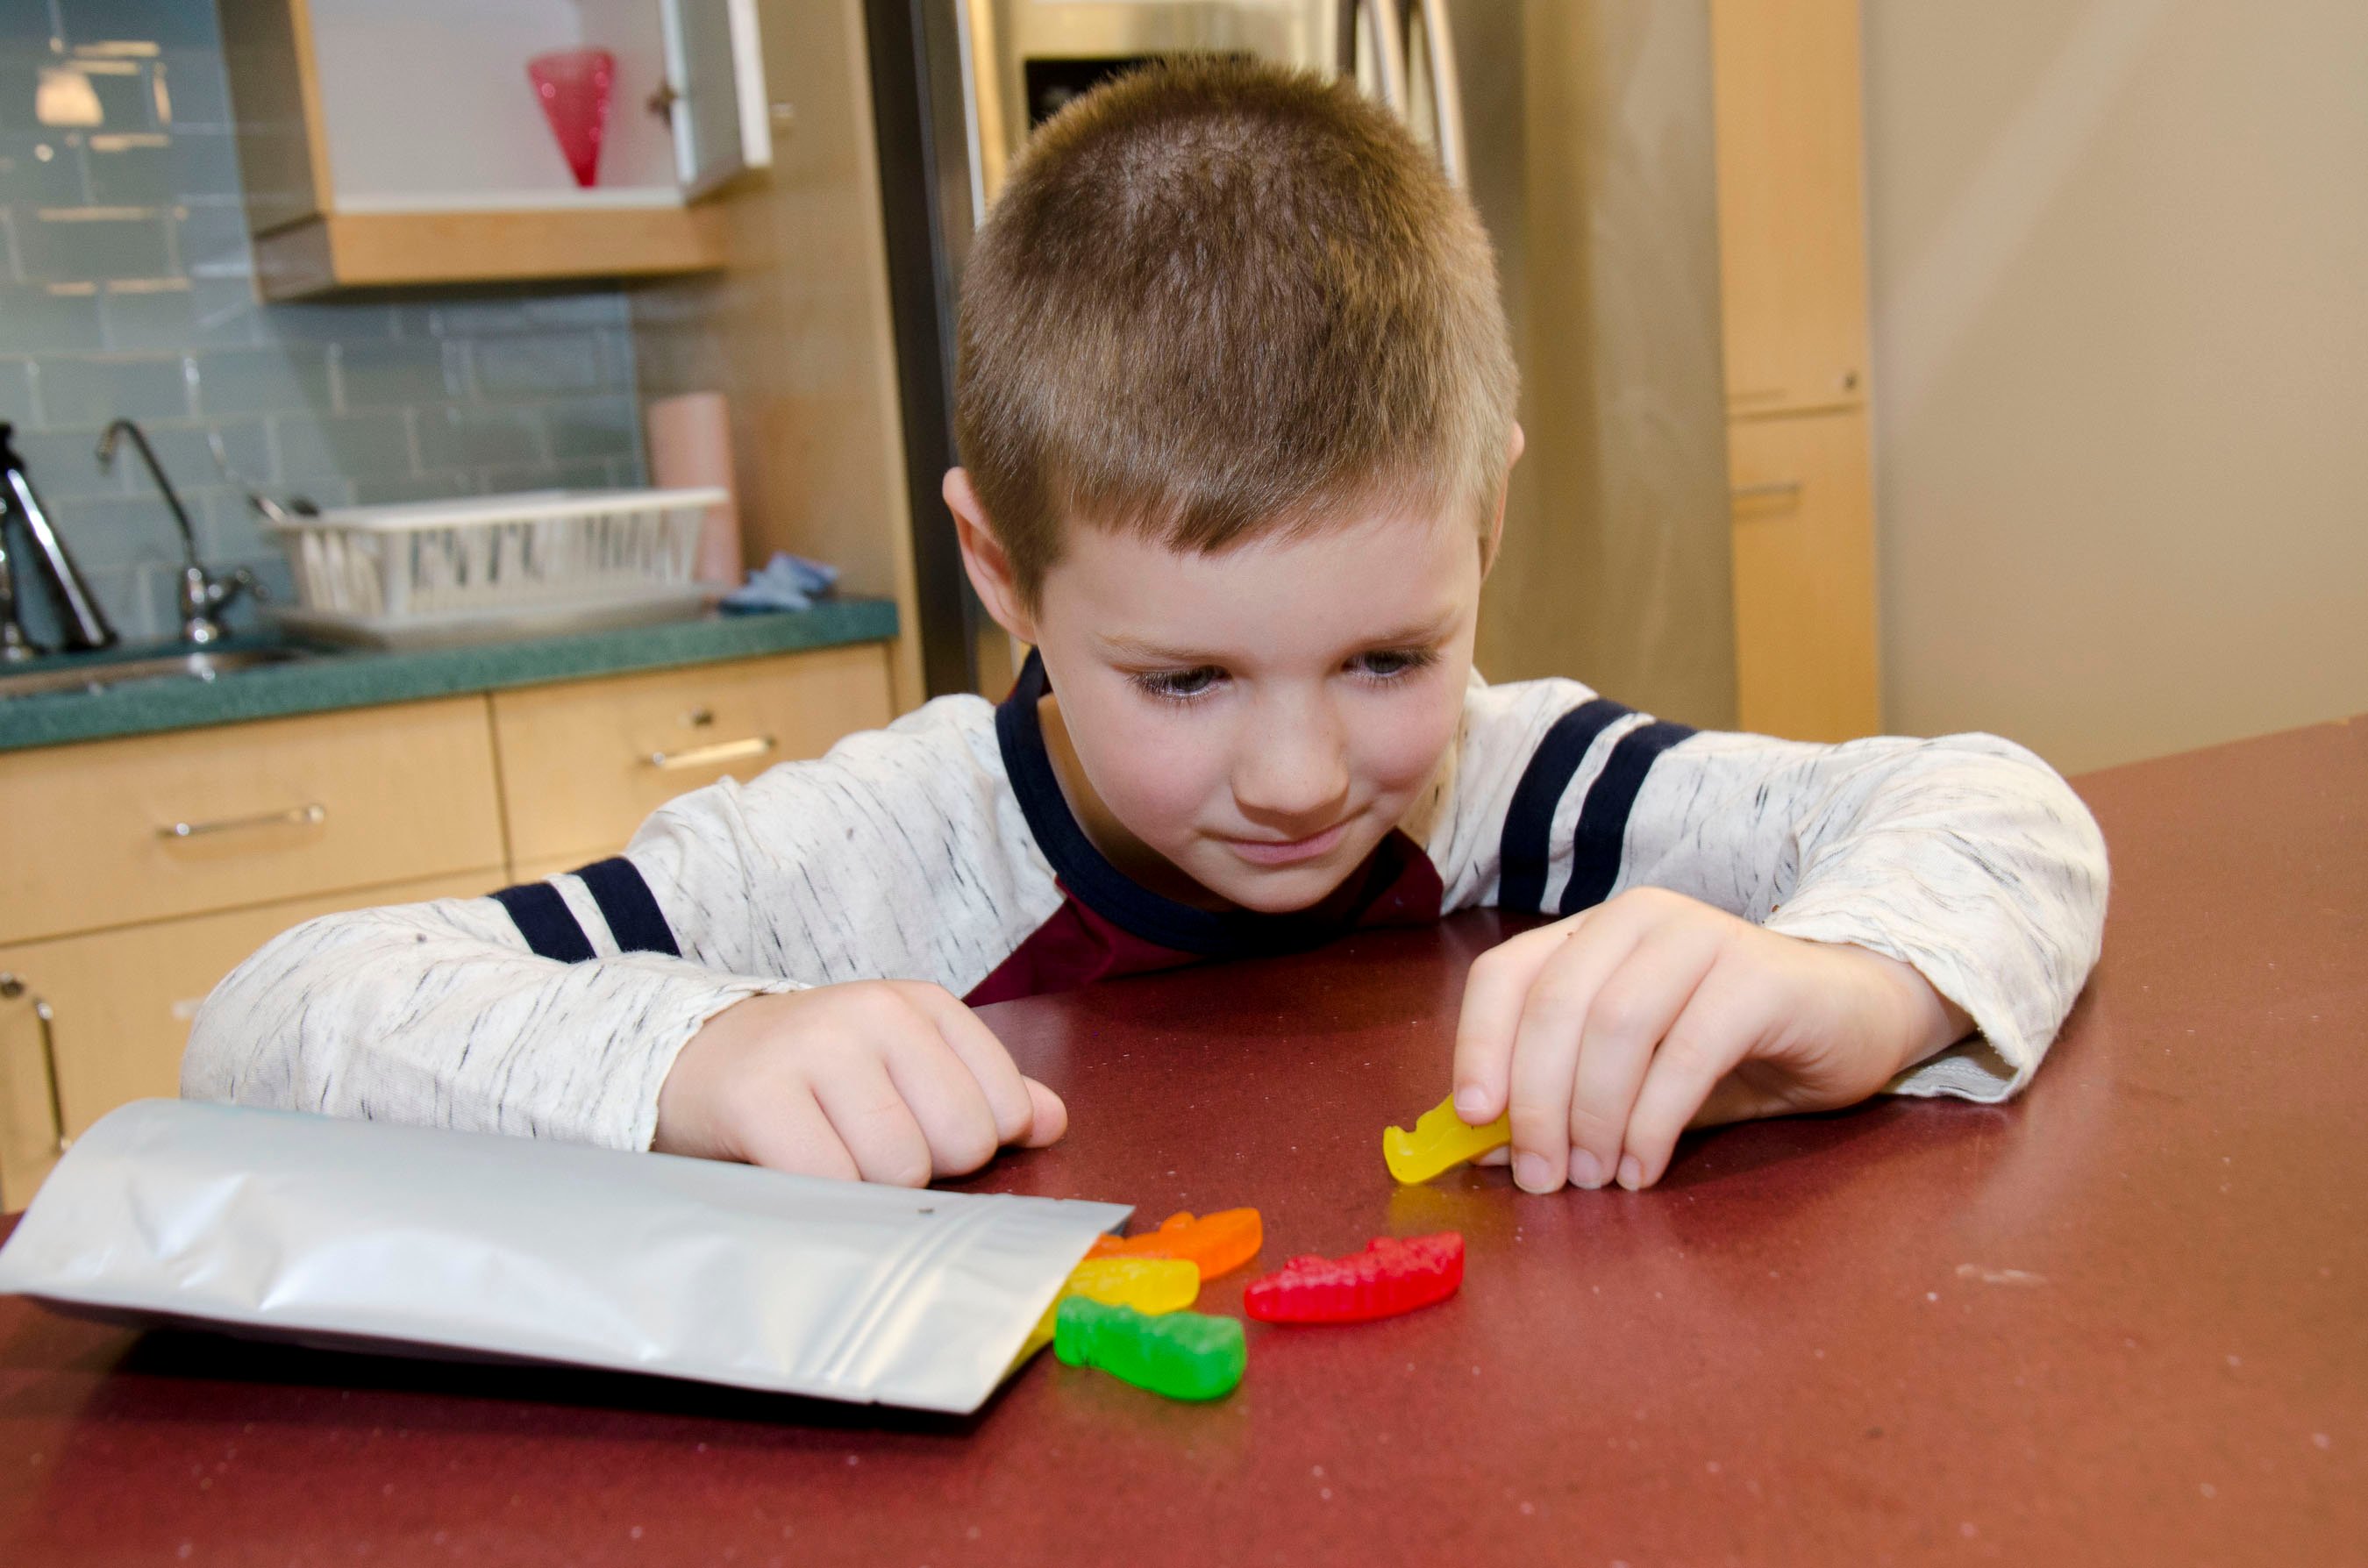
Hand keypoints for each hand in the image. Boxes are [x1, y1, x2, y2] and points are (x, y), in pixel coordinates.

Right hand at [654, 980, 1067, 1184]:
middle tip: (866, 1147)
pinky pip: (828, 1182)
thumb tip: (1052, 1121)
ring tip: (827, 1154)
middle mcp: (874, 1014)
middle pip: (959, 1143)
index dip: (968, 1145)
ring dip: (865, 1189)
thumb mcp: (902, 1065)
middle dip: (921, 1170)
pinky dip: (819, 1198)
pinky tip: (793, 1171)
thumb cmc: (813, 1076)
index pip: (1005, 1109)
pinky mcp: (759, 1097)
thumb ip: (981, 1090)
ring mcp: (815, 1050)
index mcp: (922, 1005)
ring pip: (898, 1170)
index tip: (918, 1132)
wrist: (691, 1059)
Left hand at [1452, 887, 1970, 1193]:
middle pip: (1555, 1005)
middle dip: (1537, 1101)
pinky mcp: (1760, 976)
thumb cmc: (1732, 1050)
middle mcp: (1637, 919)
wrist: (1854, 1018)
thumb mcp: (1632, 1078)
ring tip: (1598, 1178)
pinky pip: (1687, 1052)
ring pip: (1616, 1025)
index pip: (1505, 975)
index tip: (1473, 1121)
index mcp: (1590, 934)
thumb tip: (1484, 1153)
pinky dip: (1654, 1121)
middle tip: (1543, 1177)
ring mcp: (1702, 936)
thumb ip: (1563, 1101)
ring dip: (1596, 1116)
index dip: (1479, 1047)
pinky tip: (1646, 1168)